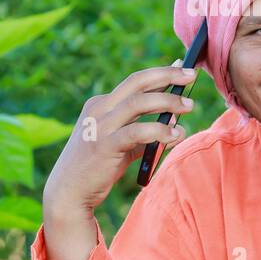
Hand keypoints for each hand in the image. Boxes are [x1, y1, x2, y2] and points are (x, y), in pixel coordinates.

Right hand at [42, 62, 197, 215]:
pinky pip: (137, 132)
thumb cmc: (97, 167)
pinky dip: (159, 131)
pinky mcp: (104, 145)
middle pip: (137, 82)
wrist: (68, 192)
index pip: (135, 82)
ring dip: (168, 101)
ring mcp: (100, 126)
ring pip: (139, 102)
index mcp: (100, 104)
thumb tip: (174, 120)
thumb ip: (144, 132)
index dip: (160, 73)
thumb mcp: (119, 143)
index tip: (182, 67)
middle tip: (192, 75)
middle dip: (167, 75)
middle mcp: (99, 109)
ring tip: (189, 106)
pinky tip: (176, 135)